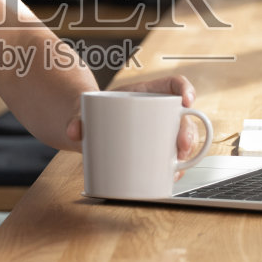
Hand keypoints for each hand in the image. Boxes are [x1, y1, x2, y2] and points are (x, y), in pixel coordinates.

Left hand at [64, 75, 204, 161]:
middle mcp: (159, 112)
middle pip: (184, 118)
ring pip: (182, 140)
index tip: (186, 101)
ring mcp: (160, 132)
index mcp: (147, 92)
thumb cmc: (90, 115)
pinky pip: (172, 159)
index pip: (174, 84)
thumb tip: (74, 131)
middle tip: (181, 147)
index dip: (185, 89)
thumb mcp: (84, 111)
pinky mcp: (155, 152)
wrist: (87, 129)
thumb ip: (76, 118)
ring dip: (186, 154)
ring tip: (175, 167)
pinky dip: (176, 169)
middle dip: (188, 132)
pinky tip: (172, 176)